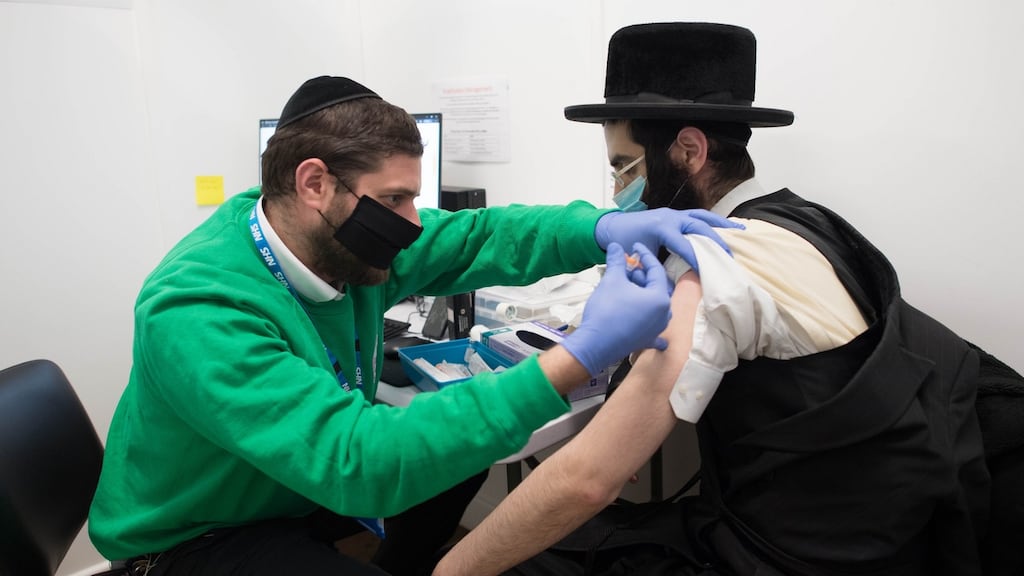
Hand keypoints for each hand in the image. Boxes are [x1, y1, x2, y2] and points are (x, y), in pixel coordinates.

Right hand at [561, 243, 671, 376]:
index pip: (656, 270)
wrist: (594, 345)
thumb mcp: (612, 280)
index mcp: (660, 298)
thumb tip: (616, 247)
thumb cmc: (606, 314)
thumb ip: (617, 261)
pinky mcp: (646, 340)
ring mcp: (656, 330)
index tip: (635, 248)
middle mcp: (663, 315)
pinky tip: (647, 321)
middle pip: (656, 287)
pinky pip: (653, 329)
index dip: (644, 255)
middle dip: (641, 275)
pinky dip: (649, 322)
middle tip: (627, 267)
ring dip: (642, 293)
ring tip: (626, 286)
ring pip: (654, 305)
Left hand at [594, 208, 743, 273]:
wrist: (610, 228)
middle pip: (699, 227)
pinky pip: (698, 216)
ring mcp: (674, 214)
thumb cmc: (623, 244)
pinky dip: (713, 221)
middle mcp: (670, 218)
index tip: (708, 272)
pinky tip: (727, 226)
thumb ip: (656, 274)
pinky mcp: (675, 215)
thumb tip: (672, 292)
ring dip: (721, 225)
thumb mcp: (639, 261)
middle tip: (730, 257)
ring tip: (740, 231)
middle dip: (715, 242)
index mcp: (661, 228)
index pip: (685, 245)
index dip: (697, 259)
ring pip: (702, 217)